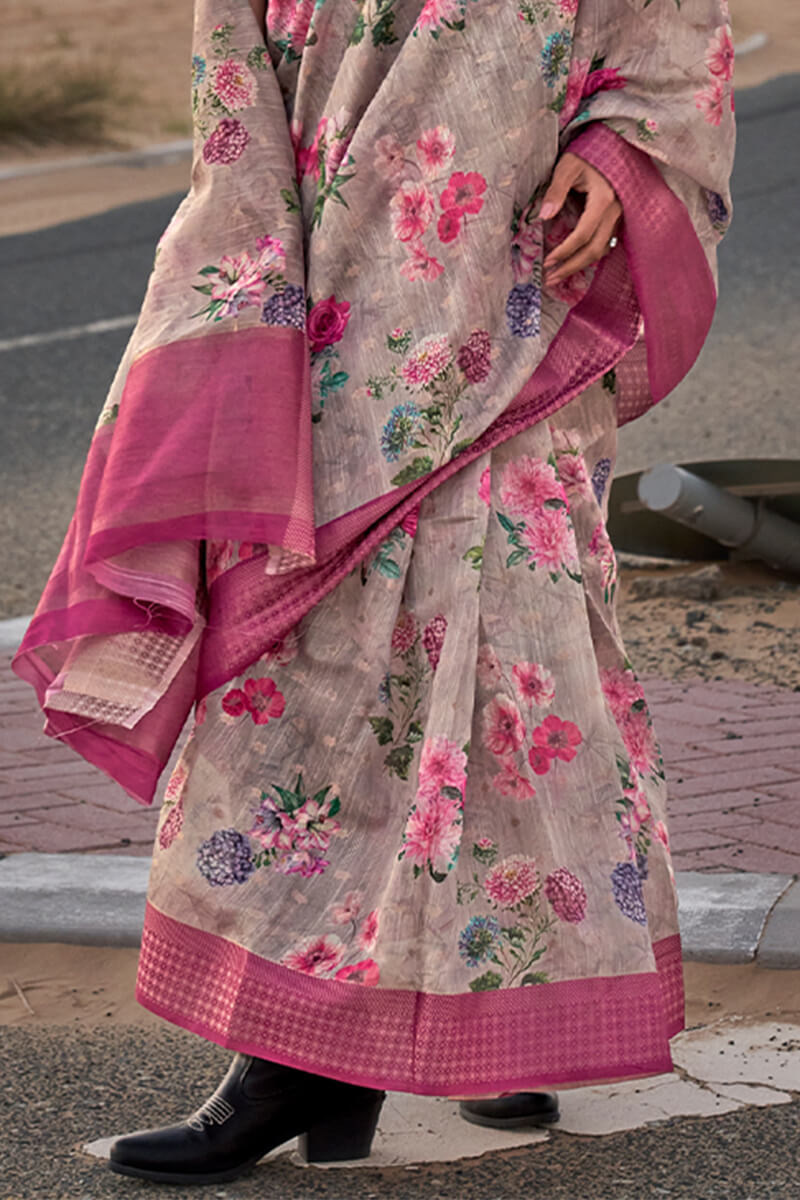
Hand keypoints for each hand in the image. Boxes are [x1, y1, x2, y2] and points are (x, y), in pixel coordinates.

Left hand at [540, 152, 621, 286]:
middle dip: (572, 267)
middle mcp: (616, 211)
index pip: (583, 235)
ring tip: (559, 274)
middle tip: (551, 279)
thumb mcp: (568, 165)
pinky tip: (574, 261)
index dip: (565, 251)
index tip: (547, 262)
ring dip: (580, 265)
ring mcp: (620, 216)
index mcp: (604, 199)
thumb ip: (556, 190)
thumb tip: (543, 216)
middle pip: (595, 250)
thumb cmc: (589, 153)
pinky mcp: (618, 218)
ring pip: (602, 249)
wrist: (615, 144)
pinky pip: (606, 243)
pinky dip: (589, 254)